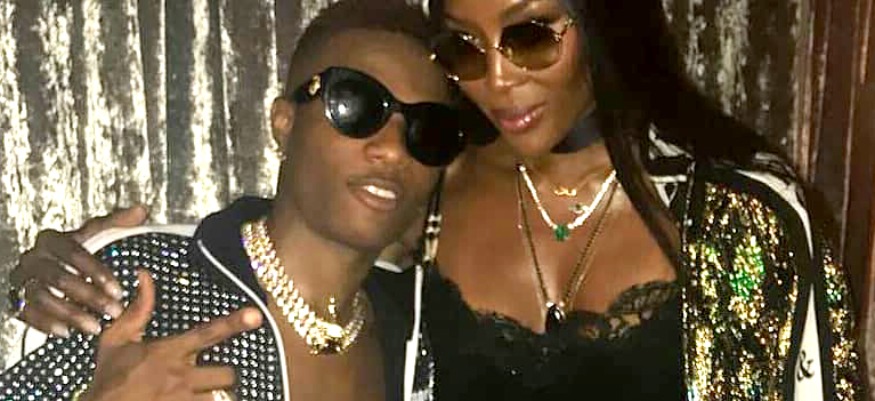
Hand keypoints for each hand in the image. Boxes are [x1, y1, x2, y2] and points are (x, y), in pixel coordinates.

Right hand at [10, 205, 147, 336]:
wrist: (48, 273)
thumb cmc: (76, 253)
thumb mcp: (96, 236)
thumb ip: (116, 224)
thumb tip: (140, 211)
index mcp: (51, 240)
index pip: (73, 252)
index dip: (97, 271)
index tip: (119, 290)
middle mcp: (32, 258)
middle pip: (58, 277)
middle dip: (89, 297)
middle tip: (114, 311)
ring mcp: (21, 280)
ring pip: (41, 297)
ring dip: (70, 314)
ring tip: (96, 327)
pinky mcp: (14, 299)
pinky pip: (25, 313)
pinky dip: (46, 324)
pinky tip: (67, 332)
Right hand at [81, 270, 262, 400]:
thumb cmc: (108, 378)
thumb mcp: (116, 340)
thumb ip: (137, 309)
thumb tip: (144, 275)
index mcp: (169, 351)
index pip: (208, 333)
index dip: (234, 323)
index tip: (256, 315)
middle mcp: (180, 376)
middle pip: (227, 374)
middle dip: (222, 377)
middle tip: (210, 380)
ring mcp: (183, 400)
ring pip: (219, 397)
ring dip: (213, 397)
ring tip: (197, 396)